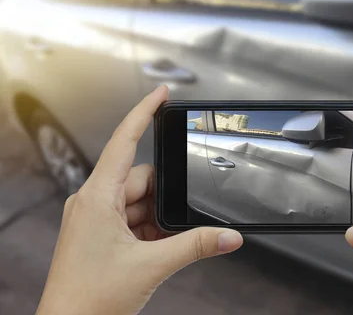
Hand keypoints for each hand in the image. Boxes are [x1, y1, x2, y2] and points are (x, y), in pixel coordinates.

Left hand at [36, 86, 242, 314]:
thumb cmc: (88, 299)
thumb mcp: (152, 265)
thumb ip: (196, 246)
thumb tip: (228, 236)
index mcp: (96, 197)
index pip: (123, 141)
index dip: (144, 113)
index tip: (161, 94)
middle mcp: (93, 202)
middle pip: (142, 179)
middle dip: (164, 198)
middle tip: (174, 223)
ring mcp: (95, 219)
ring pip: (139, 202)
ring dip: (157, 220)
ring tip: (161, 247)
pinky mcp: (100, 234)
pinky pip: (133, 220)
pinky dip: (150, 231)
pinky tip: (156, 249)